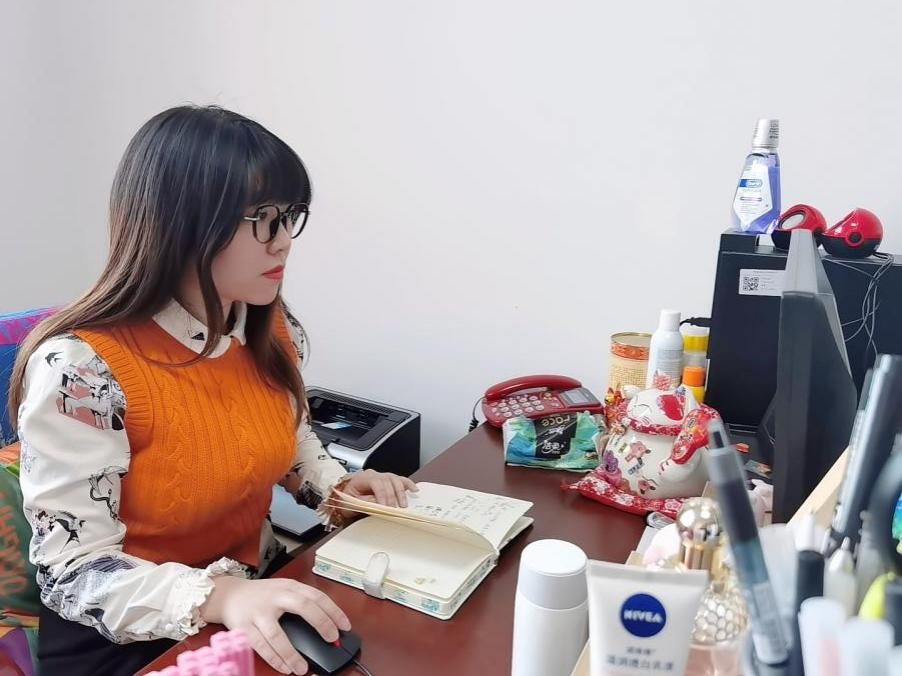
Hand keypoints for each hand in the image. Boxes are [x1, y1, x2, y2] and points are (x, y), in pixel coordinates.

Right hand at [200, 575, 350, 674]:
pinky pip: (260, 646)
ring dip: (292, 654)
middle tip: (332, 640)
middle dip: (321, 623)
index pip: (316, 596)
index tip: (345, 626)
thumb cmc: (261, 595)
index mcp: (289, 587)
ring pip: (277, 635)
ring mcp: (258, 612)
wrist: (229, 594)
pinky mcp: (244, 627)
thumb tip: (327, 623)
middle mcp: (275, 597)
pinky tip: (284, 667)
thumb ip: (302, 601)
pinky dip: (274, 659)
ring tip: (303, 669)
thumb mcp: (284, 589)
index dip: (333, 611)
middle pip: (303, 607)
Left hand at [340, 469, 417, 507]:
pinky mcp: (388, 480)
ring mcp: (382, 476)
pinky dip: (407, 484)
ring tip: (403, 504)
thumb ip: (365, 502)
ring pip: (395, 479)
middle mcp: (374, 474)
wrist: (347, 495)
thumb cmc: (348, 499)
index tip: (385, 506)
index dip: (382, 494)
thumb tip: (378, 503)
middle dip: (392, 496)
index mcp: (363, 477)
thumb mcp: (352, 502)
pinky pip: (400, 479)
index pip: (376, 483)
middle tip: (395, 509)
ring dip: (401, 492)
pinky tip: (414, 490)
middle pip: (387, 481)